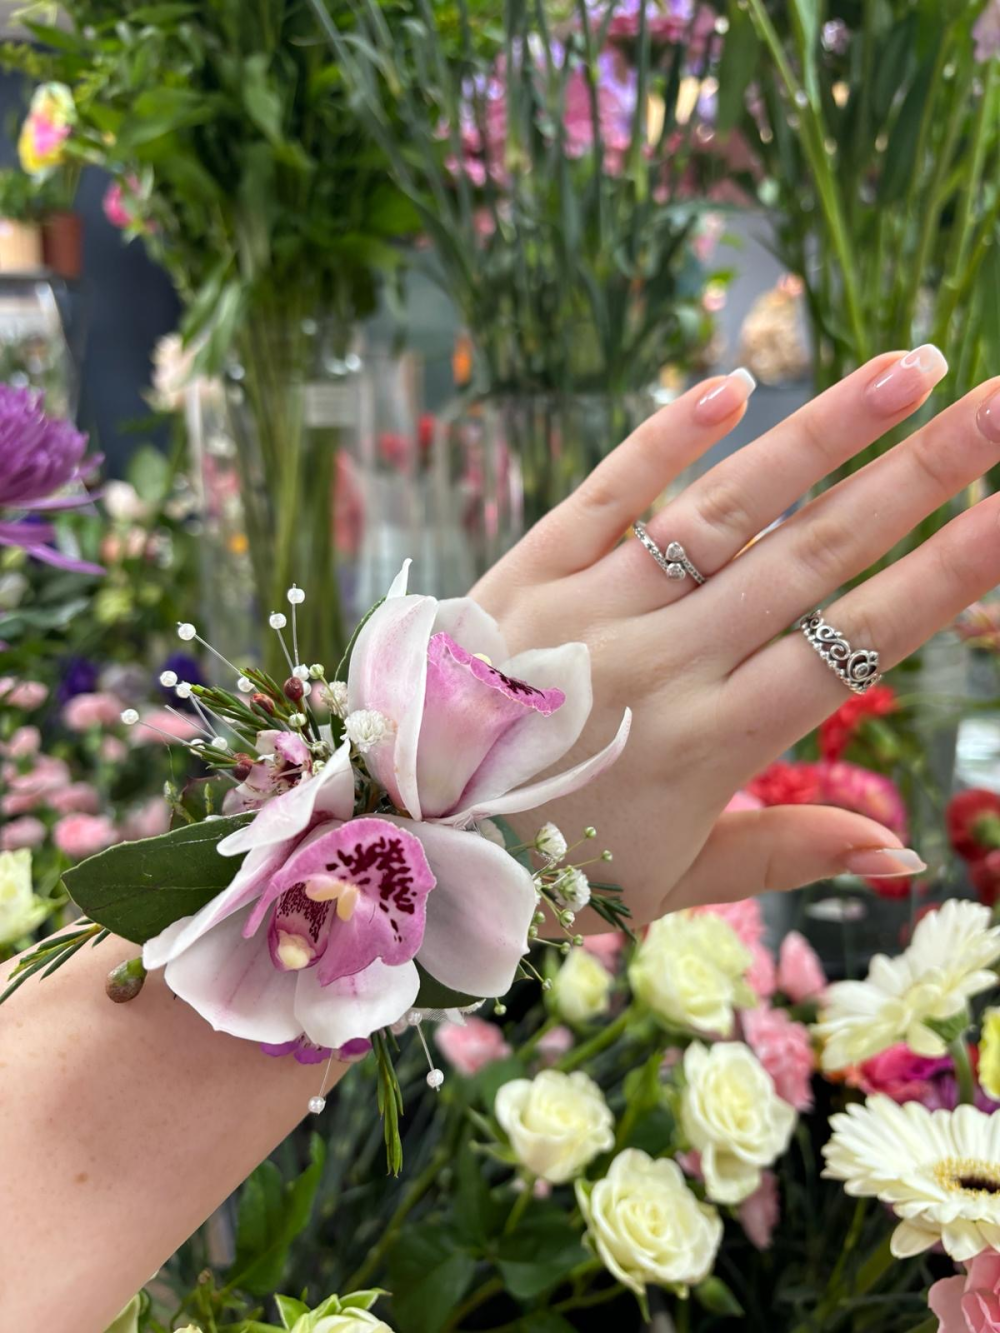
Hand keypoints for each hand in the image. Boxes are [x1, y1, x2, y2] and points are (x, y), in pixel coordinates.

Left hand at [471, 347, 999, 922]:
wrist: (397, 841)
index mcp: (710, 743)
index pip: (854, 641)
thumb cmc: (547, 871)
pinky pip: (600, 497)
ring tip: (904, 369)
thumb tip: (906, 854)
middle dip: (919, 476)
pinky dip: (660, 438)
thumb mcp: (670, 886)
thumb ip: (785, 853)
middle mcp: (660, 663)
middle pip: (811, 555)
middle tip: (998, 402)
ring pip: (723, 510)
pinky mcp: (522, 574)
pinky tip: (728, 383)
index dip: (948, 575)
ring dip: (818, 436)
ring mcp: (587, 608)